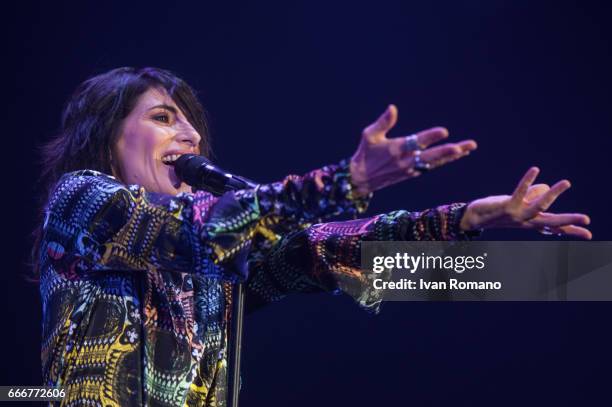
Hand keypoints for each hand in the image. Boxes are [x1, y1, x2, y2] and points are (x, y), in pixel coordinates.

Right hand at [349, 105, 476, 195]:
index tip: (444, 131)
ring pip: (434, 163)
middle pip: (430, 157)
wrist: (360, 179)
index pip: (415, 142)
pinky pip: (431, 167)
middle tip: (463, 147)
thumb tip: (393, 107)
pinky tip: (457, 155)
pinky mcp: (411, 174)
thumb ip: (383, 122)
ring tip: (469, 149)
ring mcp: (409, 169)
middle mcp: (404, 161)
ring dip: (452, 156)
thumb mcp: (369, 135)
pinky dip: (444, 160)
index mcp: (395, 149)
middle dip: (448, 151)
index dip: (430, 137)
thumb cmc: (365, 153)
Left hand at [459, 167, 591, 238]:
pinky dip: (528, 181)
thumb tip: (546, 187)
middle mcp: (525, 221)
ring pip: (539, 206)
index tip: (588, 234)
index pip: (554, 227)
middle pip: (551, 221)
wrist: (472, 219)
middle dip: (569, 221)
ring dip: (553, 194)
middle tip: (586, 219)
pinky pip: (519, 192)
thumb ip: (532, 197)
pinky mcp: (506, 206)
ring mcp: (516, 215)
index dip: (570, 230)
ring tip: (566, 182)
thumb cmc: (496, 211)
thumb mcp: (517, 205)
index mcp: (530, 222)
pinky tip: (535, 170)